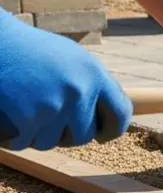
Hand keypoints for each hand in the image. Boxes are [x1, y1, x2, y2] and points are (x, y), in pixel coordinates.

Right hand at [0, 9, 131, 150]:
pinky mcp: (29, 117)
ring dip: (36, 134)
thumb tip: (107, 112)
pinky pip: (25, 142)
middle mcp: (80, 90)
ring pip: (52, 142)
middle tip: (47, 119)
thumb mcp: (70, 59)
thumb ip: (90, 84)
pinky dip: (14, 136)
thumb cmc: (28, 50)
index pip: (120, 113)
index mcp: (94, 74)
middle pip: (83, 135)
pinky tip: (9, 119)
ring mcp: (55, 105)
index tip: (102, 135)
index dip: (111, 129)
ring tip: (25, 112)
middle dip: (65, 133)